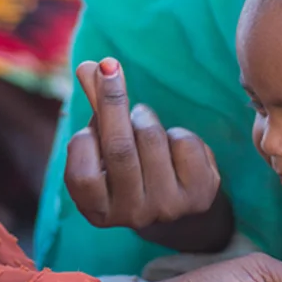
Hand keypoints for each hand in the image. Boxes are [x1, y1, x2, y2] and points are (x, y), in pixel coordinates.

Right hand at [64, 58, 232, 250]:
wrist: (176, 208)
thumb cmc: (129, 168)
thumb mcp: (105, 146)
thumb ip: (95, 110)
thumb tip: (88, 66)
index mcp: (99, 211)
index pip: (82, 174)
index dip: (83, 141)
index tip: (85, 122)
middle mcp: (133, 215)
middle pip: (119, 149)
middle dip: (112, 101)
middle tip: (109, 66)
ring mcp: (169, 207)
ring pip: (152, 138)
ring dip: (145, 118)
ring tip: (143, 124)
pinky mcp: (200, 194)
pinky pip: (184, 142)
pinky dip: (176, 133)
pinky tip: (172, 147)